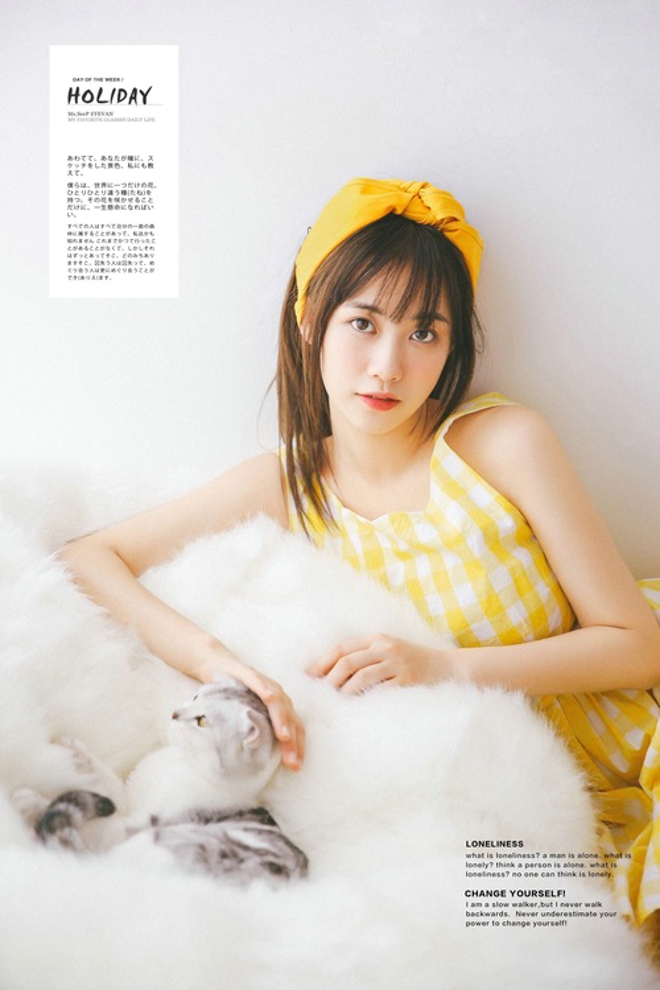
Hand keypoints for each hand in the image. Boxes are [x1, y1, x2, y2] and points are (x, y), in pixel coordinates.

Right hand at [195, 651, 304, 771]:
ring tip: (284, 737)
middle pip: (290, 719)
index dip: (298, 747)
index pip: (295, 728)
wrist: (217, 666)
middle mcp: (278, 695)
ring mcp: (265, 684)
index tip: (296, 767)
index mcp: (281, 707)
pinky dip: (265, 689)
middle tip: (292, 762)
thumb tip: (258, 762)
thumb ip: (257, 731)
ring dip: (282, 720)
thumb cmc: (235, 695)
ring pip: (278, 703)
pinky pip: (259, 682)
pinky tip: (269, 697)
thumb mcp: (248, 715)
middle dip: (292, 742)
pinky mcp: (250, 673)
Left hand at [307, 633, 453, 694]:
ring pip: (360, 676)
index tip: (307, 677)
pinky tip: (355, 709)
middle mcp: (386, 648)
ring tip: (332, 704)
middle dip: (328, 679)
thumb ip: (365, 657)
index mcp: (377, 639)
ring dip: (343, 692)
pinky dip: (365, 700)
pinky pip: (381, 691)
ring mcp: (397, 664)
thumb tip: (332, 675)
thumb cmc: (413, 662)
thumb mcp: (389, 651)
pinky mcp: (408, 681)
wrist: (449, 668)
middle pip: (347, 662)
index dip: (322, 662)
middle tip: (316, 695)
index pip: (342, 648)